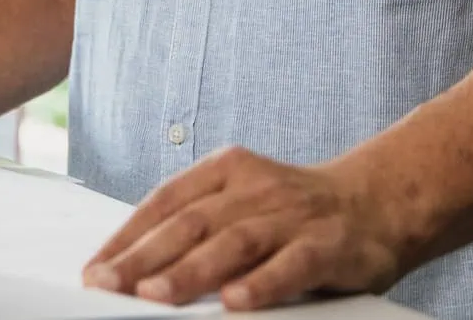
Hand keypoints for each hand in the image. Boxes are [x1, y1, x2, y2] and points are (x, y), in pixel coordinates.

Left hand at [81, 147, 407, 310]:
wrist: (377, 202)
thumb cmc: (294, 212)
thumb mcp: (242, 204)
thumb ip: (198, 226)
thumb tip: (134, 266)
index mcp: (226, 171)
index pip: (166, 202)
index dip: (128, 236)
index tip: (95, 269)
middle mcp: (255, 188)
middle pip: (191, 222)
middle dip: (144, 257)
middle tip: (107, 285)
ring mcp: (292, 215)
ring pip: (234, 242)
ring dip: (191, 270)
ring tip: (154, 294)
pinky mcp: (327, 245)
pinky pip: (292, 264)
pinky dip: (263, 282)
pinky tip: (236, 301)